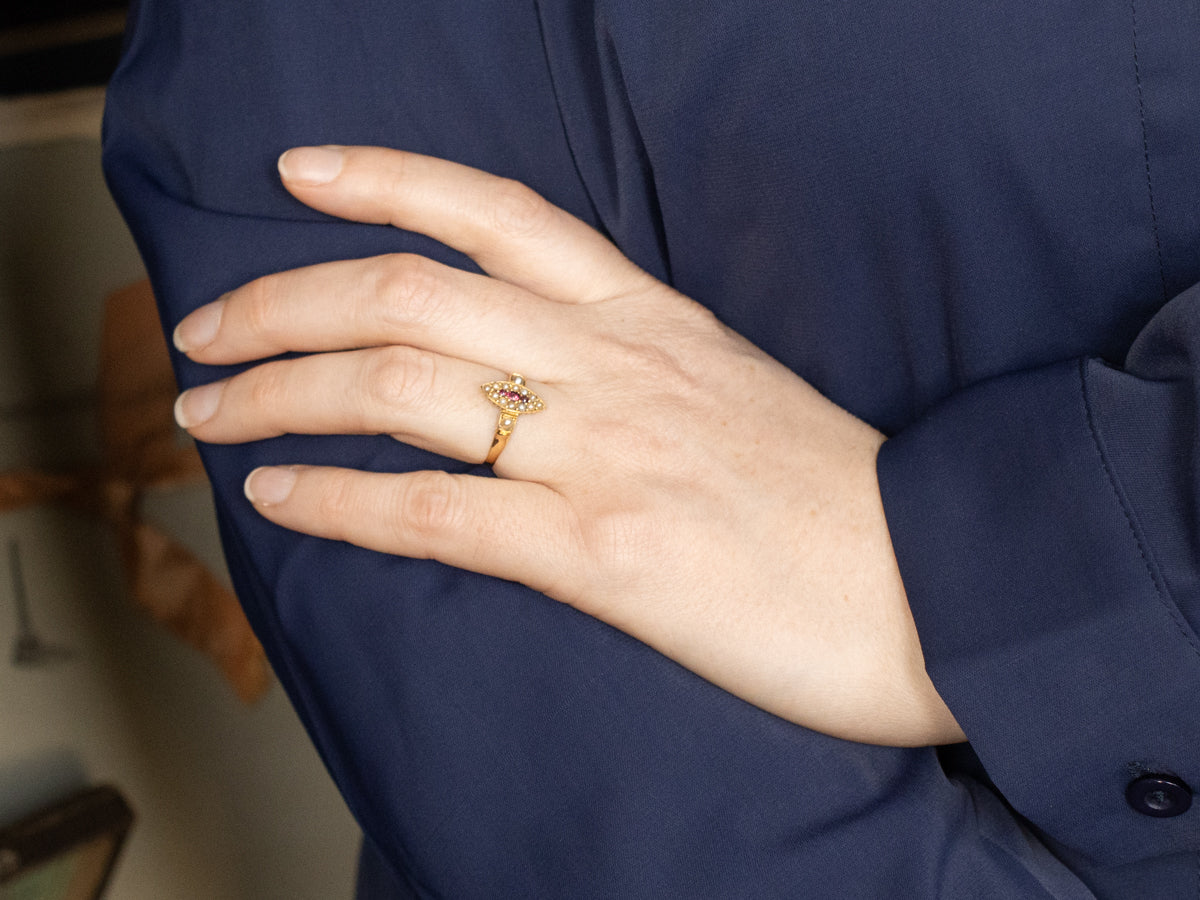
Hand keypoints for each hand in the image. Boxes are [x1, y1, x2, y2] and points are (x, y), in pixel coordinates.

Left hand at [173, 146, 963, 745]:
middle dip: (282, 301)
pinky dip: (340, 501)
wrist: (937, 589)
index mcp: (651, 322)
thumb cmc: (839, 503)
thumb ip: (635, 374)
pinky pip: (439, 513)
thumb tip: (539, 387)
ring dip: (280, 393)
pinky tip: (278, 499)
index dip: (388, 178)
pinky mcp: (608, 555)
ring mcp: (608, 454)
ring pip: (401, 386)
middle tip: (204, 329)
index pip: (500, 213)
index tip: (301, 172)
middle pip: (410, 294)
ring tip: (205, 413)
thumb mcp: (733, 395)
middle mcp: (616, 366)